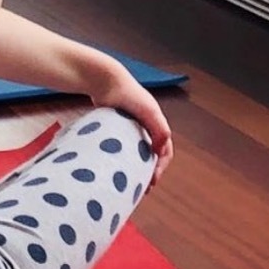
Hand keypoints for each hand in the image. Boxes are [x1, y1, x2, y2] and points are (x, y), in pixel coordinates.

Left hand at [86, 58, 173, 184]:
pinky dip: (121, 158)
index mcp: (156, 124)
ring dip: (136, 167)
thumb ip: (159, 129)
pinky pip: (121, 146)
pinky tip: (115, 167)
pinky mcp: (114, 126)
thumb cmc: (126, 93)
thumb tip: (162, 151)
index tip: (152, 181)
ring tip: (130, 182)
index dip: (161, 167)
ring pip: (136, 152)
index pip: (165, 151)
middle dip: (149, 171)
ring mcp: (129, 127)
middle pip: (151, 154)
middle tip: (142, 188)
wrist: (102, 80)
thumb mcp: (148, 110)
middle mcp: (145, 126)